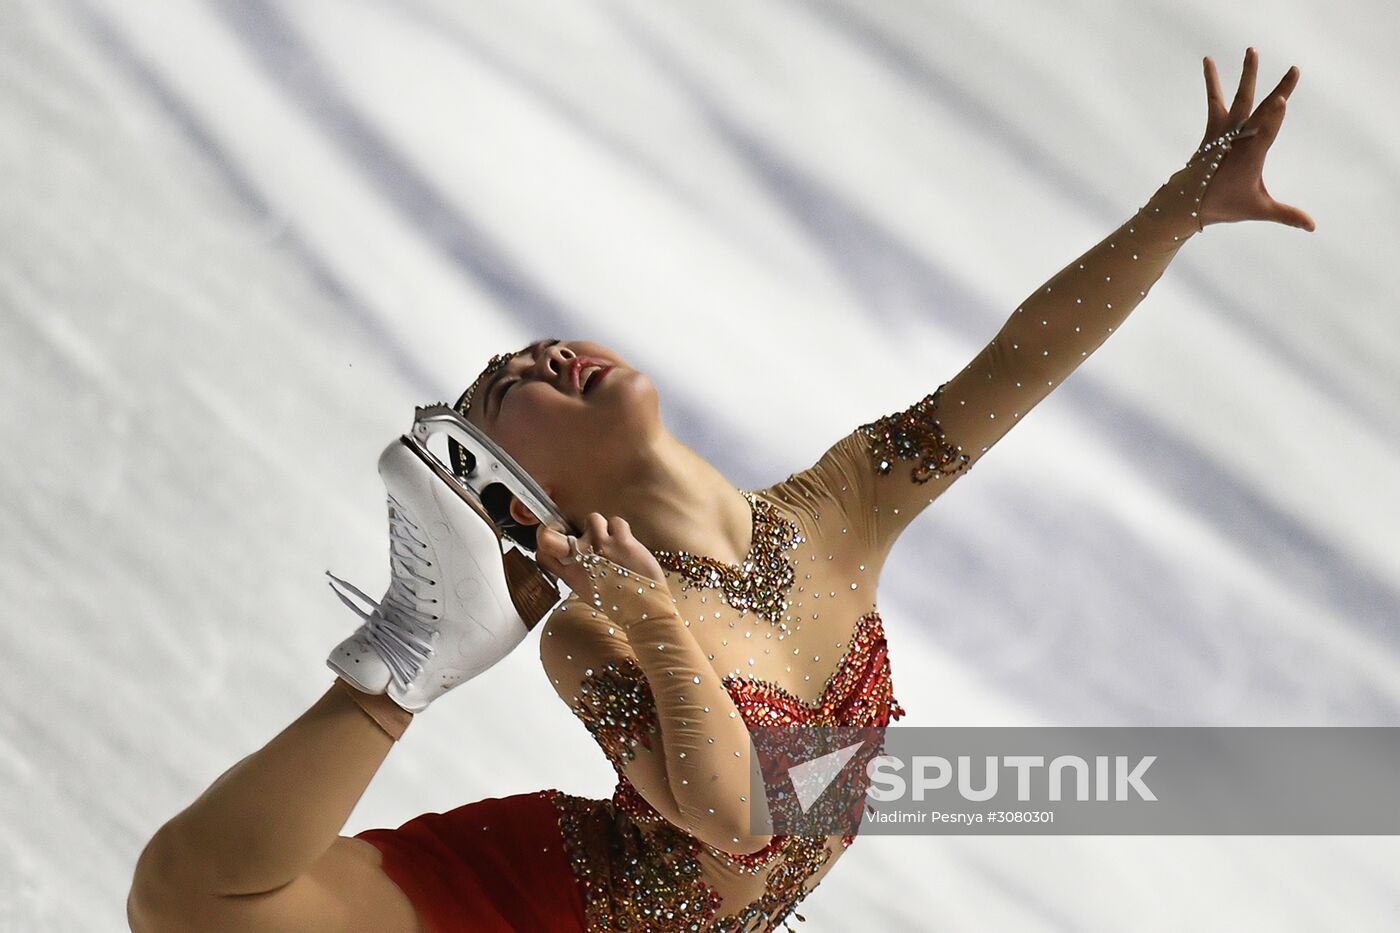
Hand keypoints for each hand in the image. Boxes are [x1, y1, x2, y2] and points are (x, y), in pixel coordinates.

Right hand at [537, 513, 668, 598]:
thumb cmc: (617, 604)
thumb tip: (573, 556)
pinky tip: (626, 543)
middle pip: (565, 530)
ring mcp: (601, 546)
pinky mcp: (623, 541)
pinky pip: (616, 521)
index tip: (554, 535)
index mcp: (570, 574)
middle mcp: (581, 558)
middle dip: (571, 530)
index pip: (542, 549)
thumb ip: (575, 573)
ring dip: (602, 527)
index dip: (545, 539)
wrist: (644, 611)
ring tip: (611, 542)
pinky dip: (622, 529)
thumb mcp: (586, 592)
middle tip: (590, 539)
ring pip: (593, 518)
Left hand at [1198, 47, 1314, 230]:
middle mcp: (1238, 139)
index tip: (1280, 101)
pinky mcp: (1213, 128)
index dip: (1273, 117)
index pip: (1265, 133)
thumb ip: (1286, 215)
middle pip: (1261, 110)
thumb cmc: (1224, 205)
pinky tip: (1208, 60)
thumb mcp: (1258, 209)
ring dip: (1247, 74)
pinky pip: (1214, 99)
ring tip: (1251, 49)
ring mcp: (1225, 131)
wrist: (1187, 203)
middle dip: (1279, 90)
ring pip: (1239, 98)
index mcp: (1250, 156)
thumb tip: (1313, 227)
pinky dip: (1212, 81)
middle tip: (1294, 70)